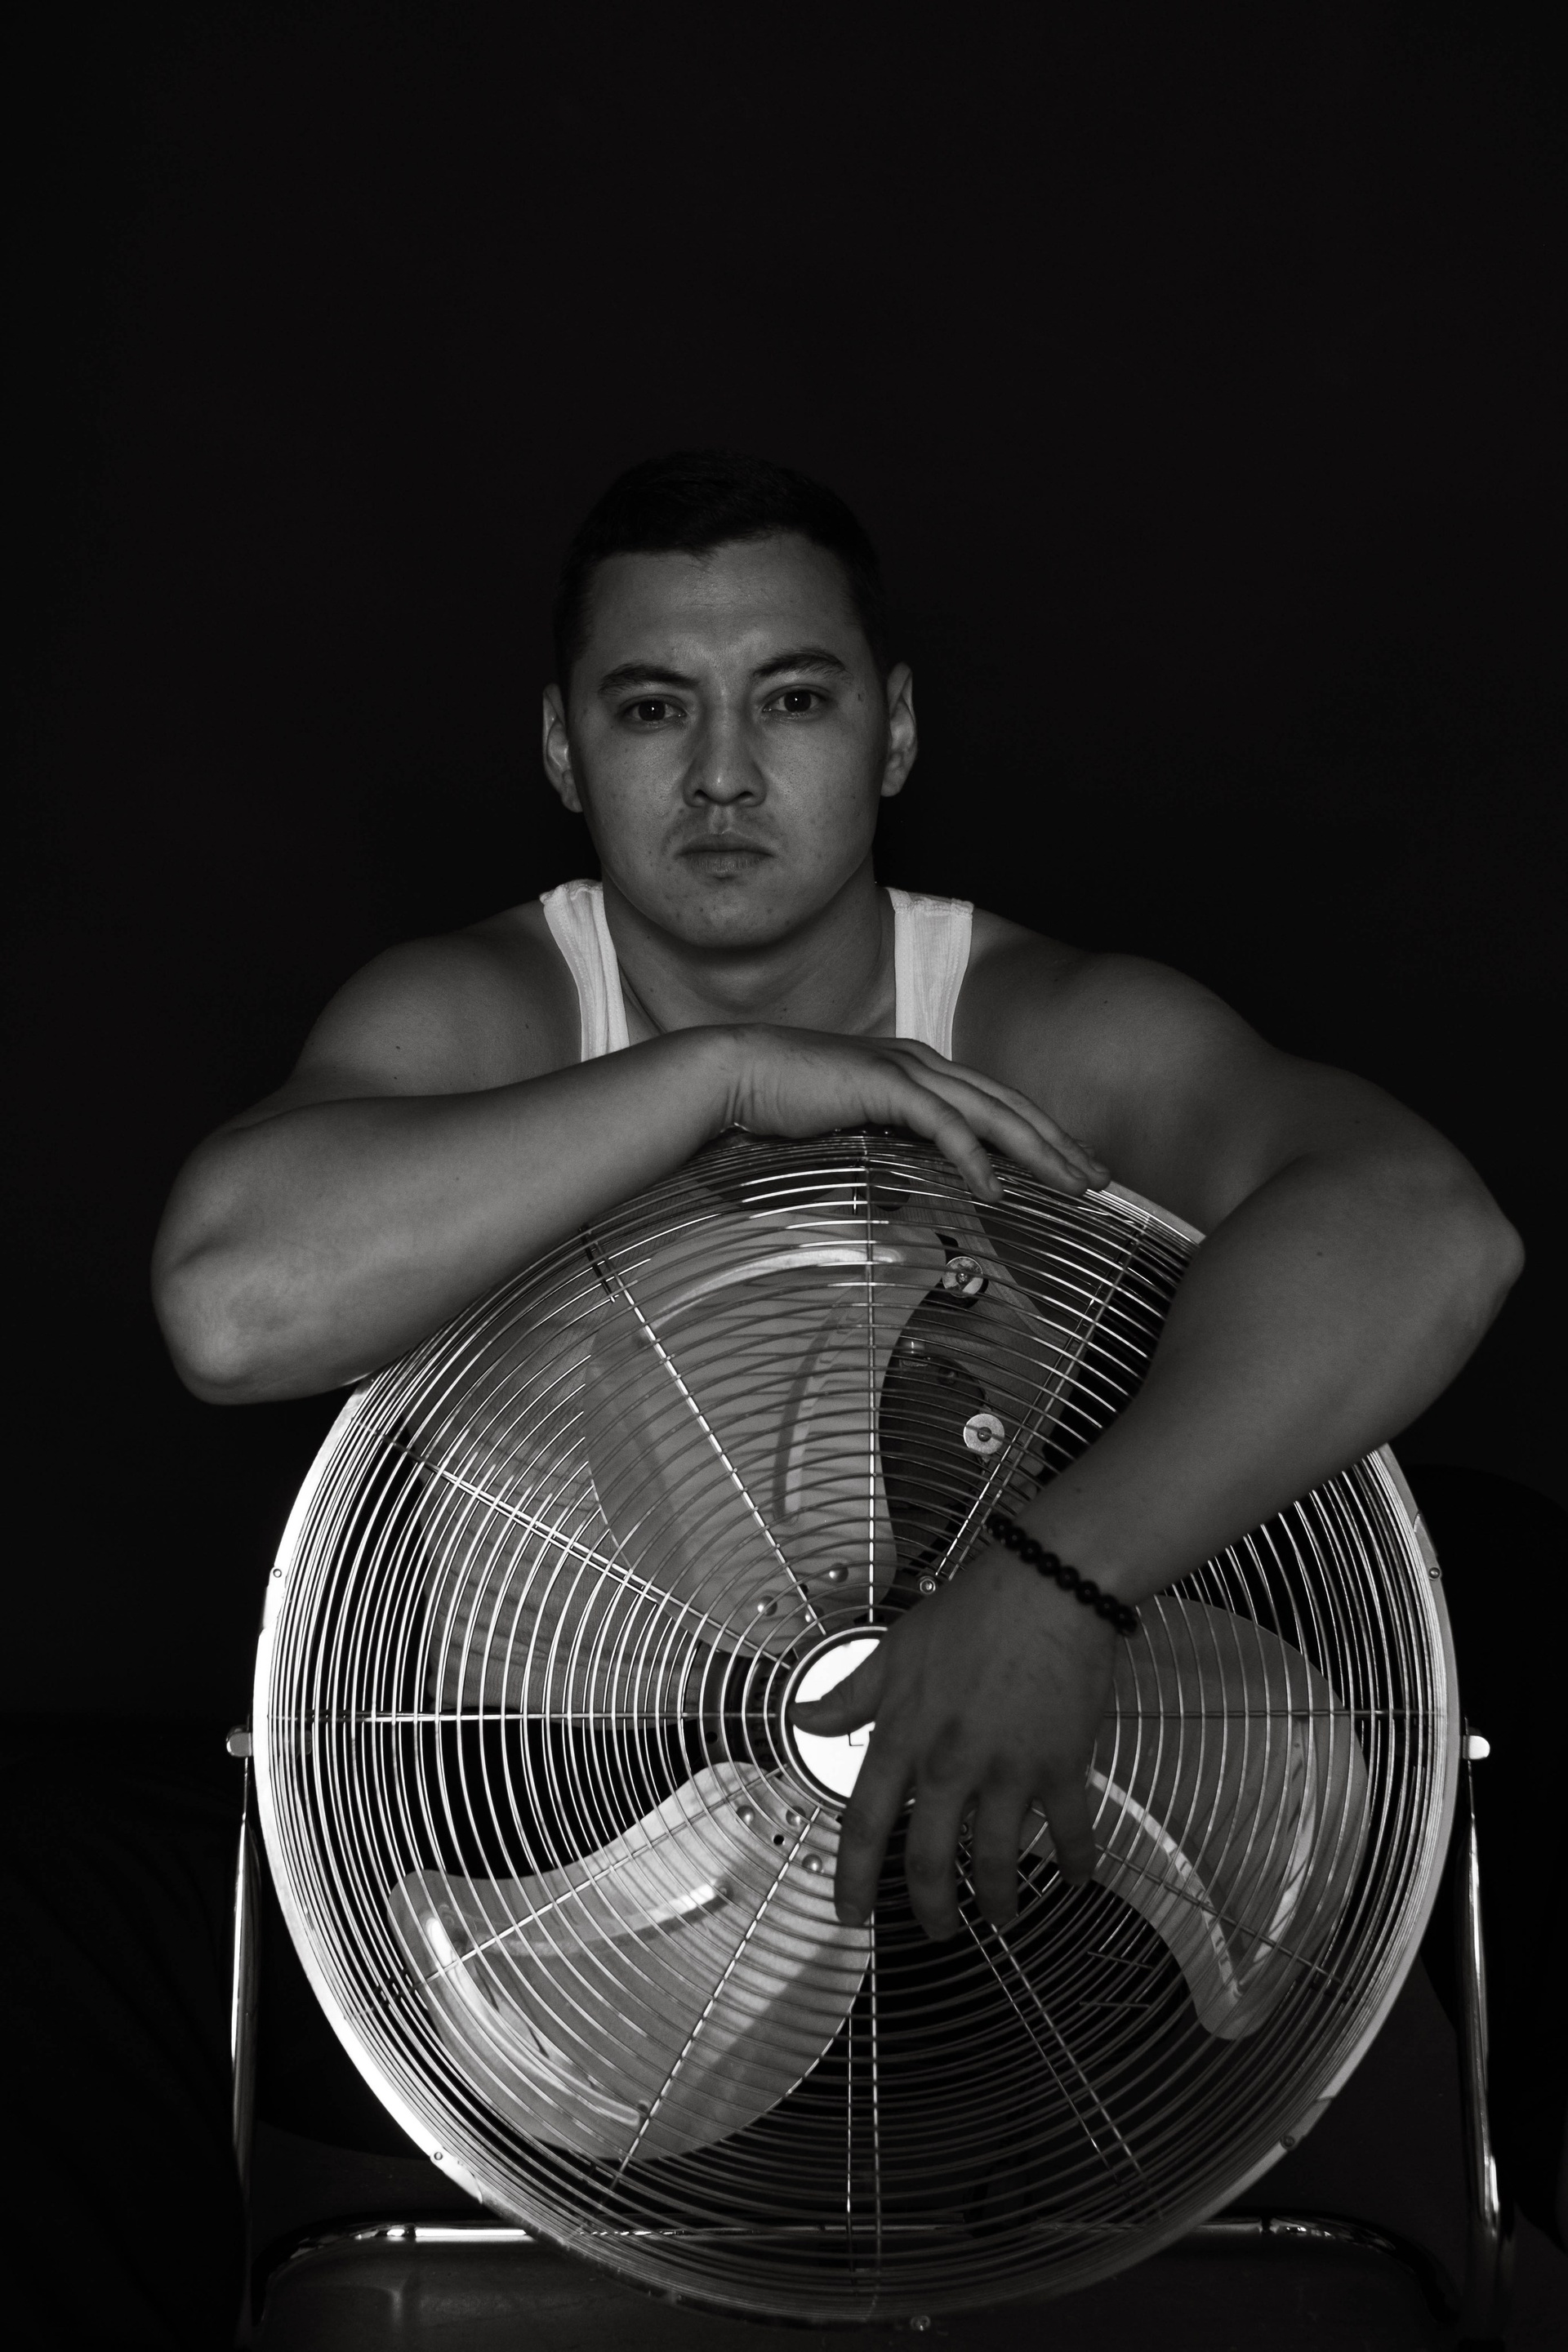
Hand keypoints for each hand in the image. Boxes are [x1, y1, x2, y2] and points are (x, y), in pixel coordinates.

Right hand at [719, 1026, 1105, 1199]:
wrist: (734, 1075)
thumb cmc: (783, 1108)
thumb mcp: (850, 1137)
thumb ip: (885, 1157)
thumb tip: (903, 1202)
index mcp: (920, 1071)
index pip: (997, 1104)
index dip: (1041, 1134)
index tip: (1074, 1168)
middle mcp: (923, 1063)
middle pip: (1010, 1105)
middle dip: (1061, 1143)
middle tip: (1102, 1180)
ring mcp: (907, 1069)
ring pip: (992, 1113)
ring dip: (1038, 1151)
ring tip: (1073, 1186)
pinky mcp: (884, 1084)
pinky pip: (943, 1126)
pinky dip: (974, 1158)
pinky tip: (996, 1191)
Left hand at [790, 1551, 1118, 1935]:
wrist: (1047, 1584)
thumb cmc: (971, 1610)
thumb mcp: (894, 1649)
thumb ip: (849, 1696)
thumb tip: (800, 1718)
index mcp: (903, 1736)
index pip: (863, 1823)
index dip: (853, 1878)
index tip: (850, 1914)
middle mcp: (949, 1764)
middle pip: (928, 1859)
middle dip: (930, 1909)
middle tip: (938, 1932)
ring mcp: (1007, 1770)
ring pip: (995, 1861)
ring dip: (998, 1901)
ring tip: (1003, 1919)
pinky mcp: (1061, 1764)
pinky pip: (1071, 1829)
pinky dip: (1077, 1862)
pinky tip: (1080, 1879)